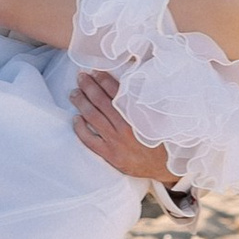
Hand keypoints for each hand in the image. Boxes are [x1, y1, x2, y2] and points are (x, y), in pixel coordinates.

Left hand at [70, 69, 178, 190]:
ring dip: (81, 102)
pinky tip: (75, 118)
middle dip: (88, 86)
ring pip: (92, 116)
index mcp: (137, 114)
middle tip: (81, 77)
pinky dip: (80, 128)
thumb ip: (144, 101)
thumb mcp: (158, 116)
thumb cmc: (161, 138)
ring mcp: (115, 141)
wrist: (164, 166)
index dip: (103, 79)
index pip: (115, 91)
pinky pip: (89, 140)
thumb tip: (132, 82)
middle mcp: (124, 126)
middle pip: (100, 101)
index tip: (95, 71)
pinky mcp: (109, 154)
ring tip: (74, 93)